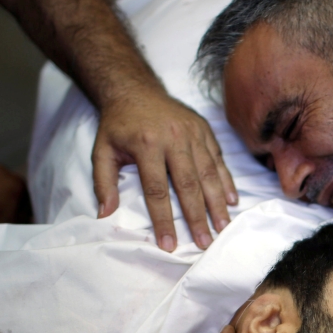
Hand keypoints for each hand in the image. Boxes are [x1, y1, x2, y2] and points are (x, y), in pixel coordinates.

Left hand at [92, 88, 237, 251]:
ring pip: (208, 173)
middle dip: (197, 217)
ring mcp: (192, 133)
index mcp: (146, 144)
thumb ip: (103, 182)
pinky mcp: (204, 130)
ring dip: (217, 203)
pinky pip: (218, 159)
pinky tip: (231, 201)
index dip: (164, 220)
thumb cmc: (118, 124)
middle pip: (188, 185)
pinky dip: (226, 181)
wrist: (134, 88)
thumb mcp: (101, 150)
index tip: (169, 243)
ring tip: (222, 227)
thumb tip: (105, 215)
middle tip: (204, 243)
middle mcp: (173, 138)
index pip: (157, 190)